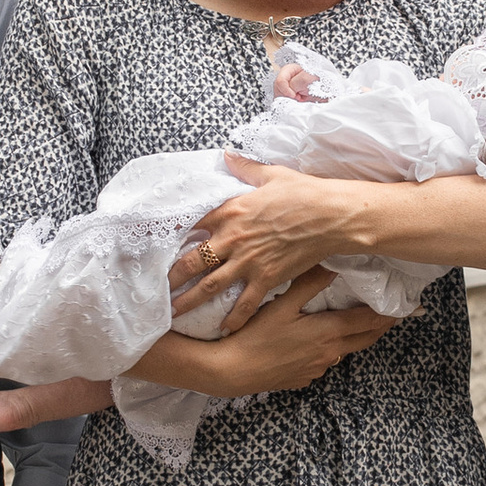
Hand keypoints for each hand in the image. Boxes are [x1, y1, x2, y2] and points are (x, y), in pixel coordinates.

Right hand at [148, 269, 392, 396]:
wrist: (230, 372)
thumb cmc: (254, 335)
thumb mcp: (282, 304)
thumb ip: (309, 283)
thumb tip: (333, 264)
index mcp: (328, 333)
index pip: (368, 322)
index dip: (388, 313)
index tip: (406, 306)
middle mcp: (329, 354)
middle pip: (364, 340)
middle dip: (380, 327)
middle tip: (394, 316)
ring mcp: (316, 369)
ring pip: (345, 352)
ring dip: (356, 338)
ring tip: (361, 325)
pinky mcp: (302, 379)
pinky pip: (324, 363)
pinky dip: (331, 351)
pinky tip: (321, 343)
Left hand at [173, 161, 372, 333]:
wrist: (331, 215)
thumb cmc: (304, 192)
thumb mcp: (270, 175)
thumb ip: (244, 168)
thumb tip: (227, 155)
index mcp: (229, 211)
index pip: (191, 226)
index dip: (172, 238)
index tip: (157, 249)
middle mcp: (232, 238)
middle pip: (191, 261)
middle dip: (170, 278)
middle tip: (154, 291)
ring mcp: (248, 261)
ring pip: (209, 286)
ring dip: (189, 301)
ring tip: (172, 314)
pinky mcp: (266, 277)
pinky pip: (244, 302)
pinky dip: (233, 318)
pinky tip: (223, 330)